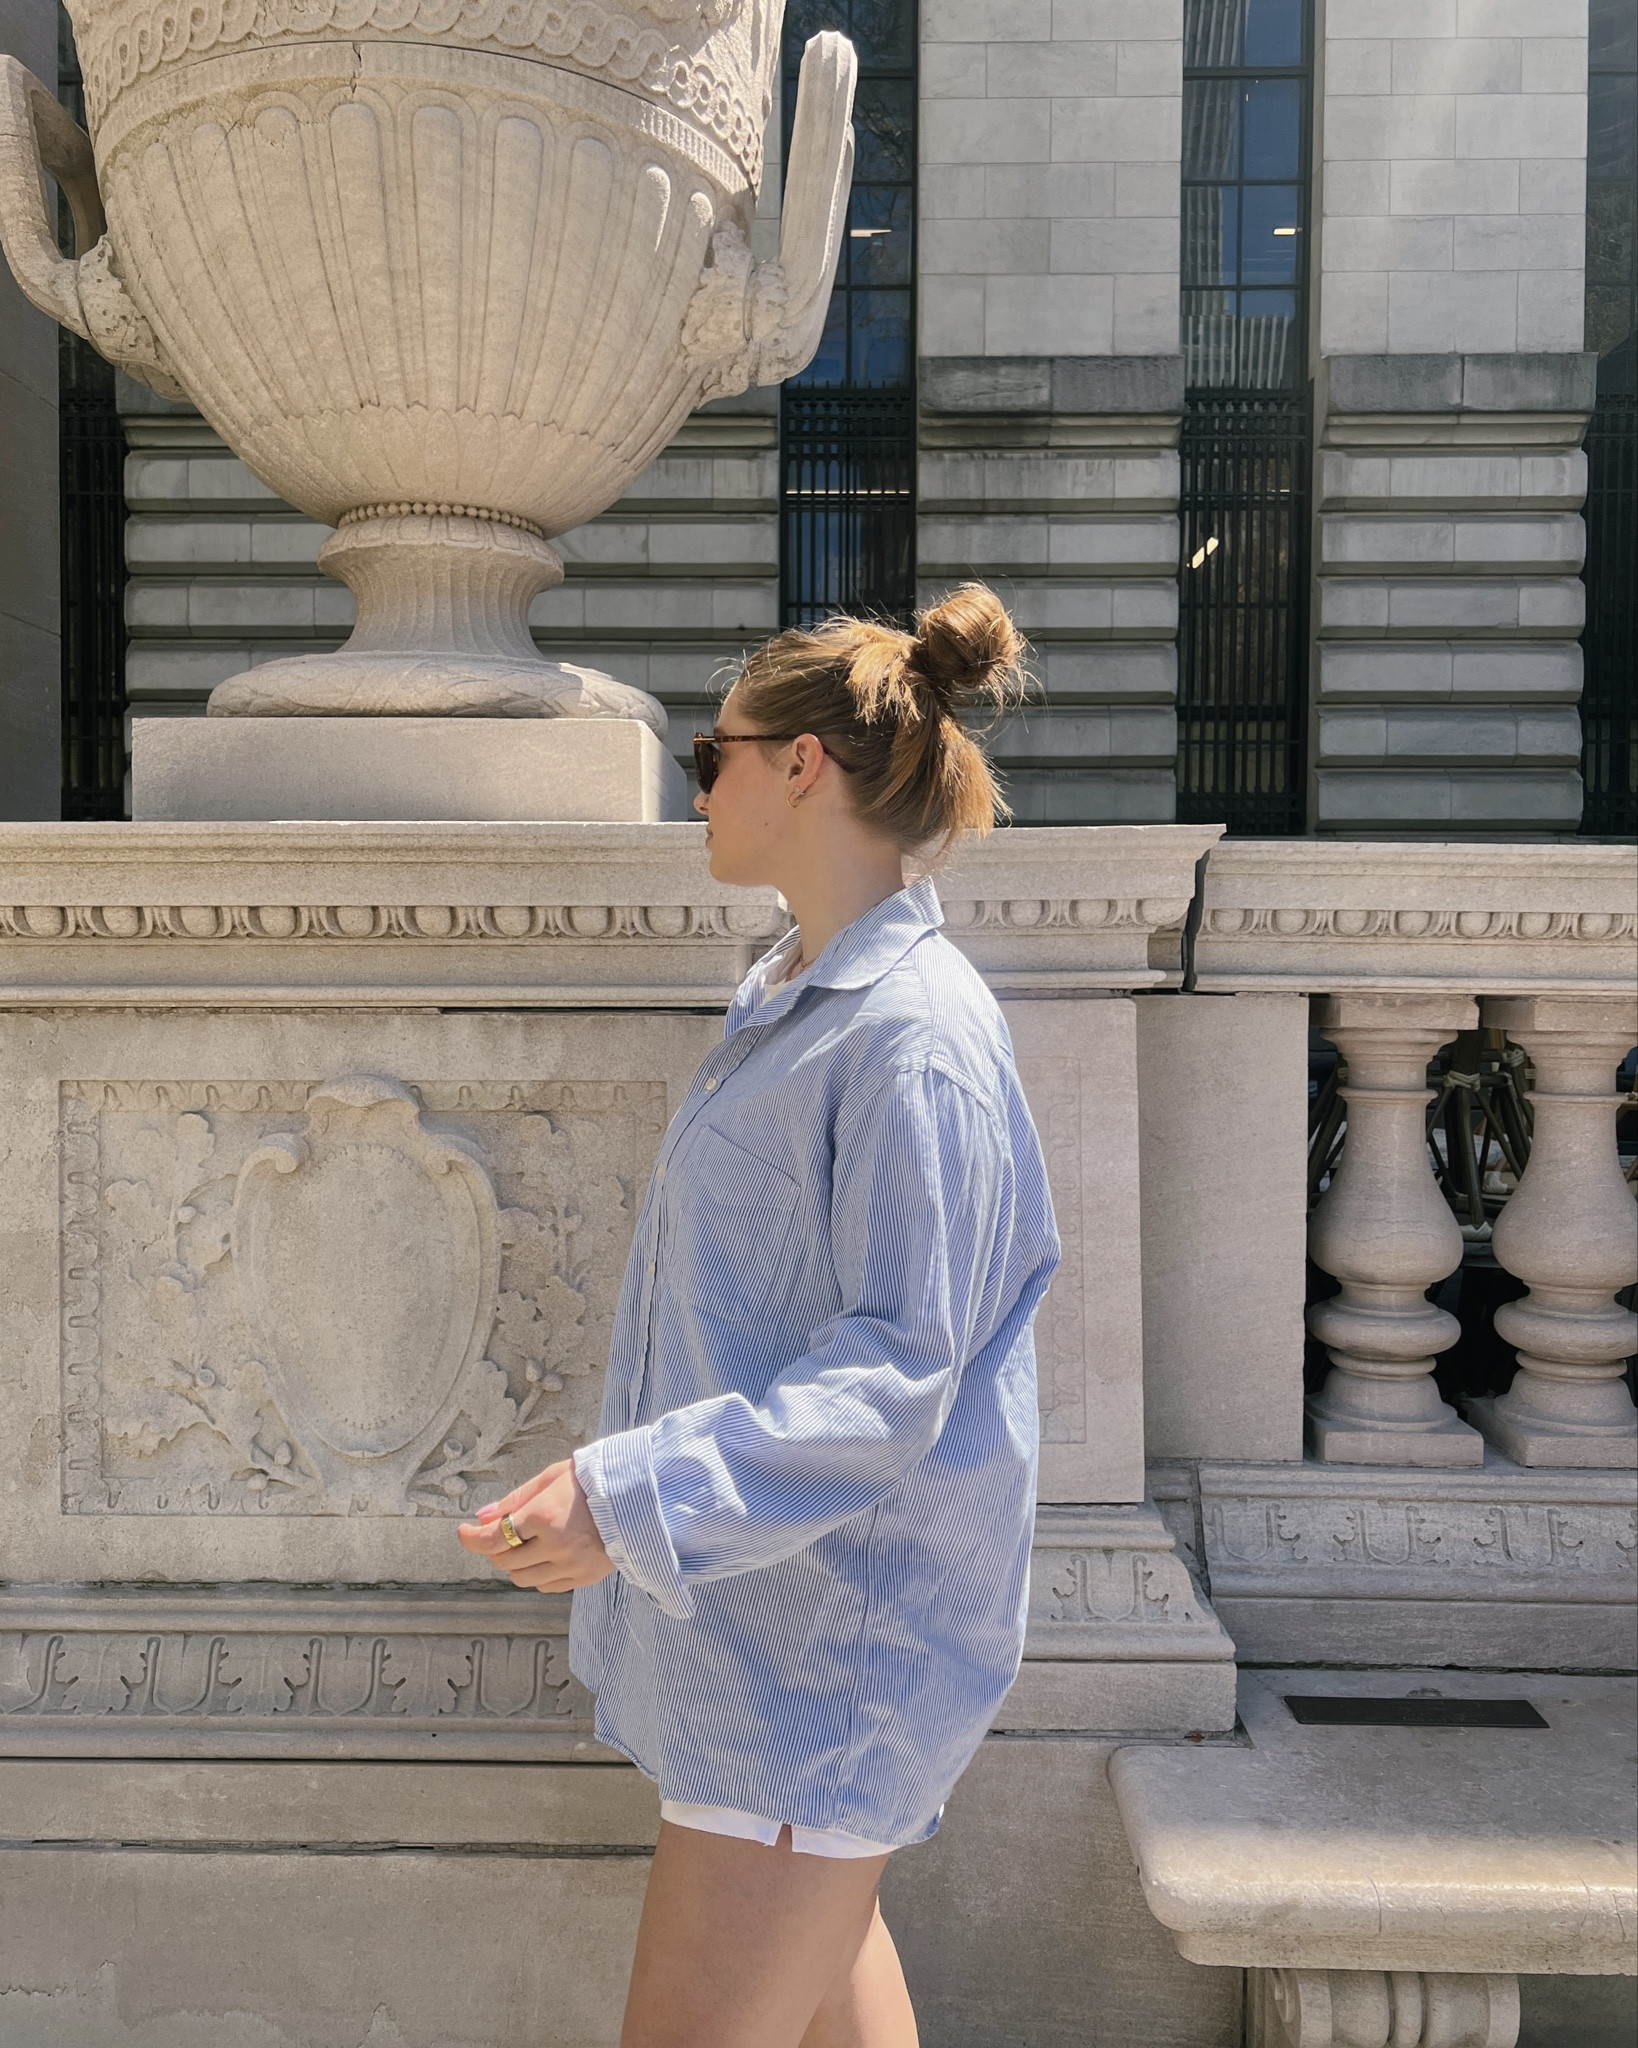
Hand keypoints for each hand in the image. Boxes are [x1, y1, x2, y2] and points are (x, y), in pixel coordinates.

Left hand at [456, 1456, 613, 1593]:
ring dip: (515, 1563)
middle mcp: (555, 1545)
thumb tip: (481, 1517)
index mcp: (544, 1516)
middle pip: (504, 1561)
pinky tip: (546, 1555)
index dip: (471, 1538)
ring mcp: (570, 1565)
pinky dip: (537, 1574)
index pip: (494, 1539)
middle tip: (501, 1534)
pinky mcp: (583, 1578)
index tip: (463, 1532)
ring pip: (522, 1578)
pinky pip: (545, 1586)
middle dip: (495, 1548)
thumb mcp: (550, 1478)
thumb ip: (514, 1500)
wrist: (635, 1496)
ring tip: (528, 1544)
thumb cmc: (590, 1481)